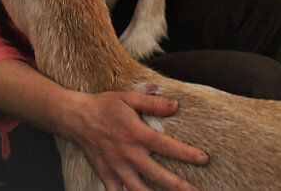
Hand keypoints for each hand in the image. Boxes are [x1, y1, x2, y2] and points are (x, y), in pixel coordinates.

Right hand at [62, 90, 206, 190]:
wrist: (76, 118)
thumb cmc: (105, 106)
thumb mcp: (129, 98)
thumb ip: (153, 103)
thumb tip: (176, 105)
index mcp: (137, 134)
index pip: (166, 147)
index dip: (186, 154)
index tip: (204, 159)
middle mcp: (128, 154)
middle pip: (157, 175)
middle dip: (178, 186)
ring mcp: (117, 167)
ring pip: (139, 190)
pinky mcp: (106, 175)